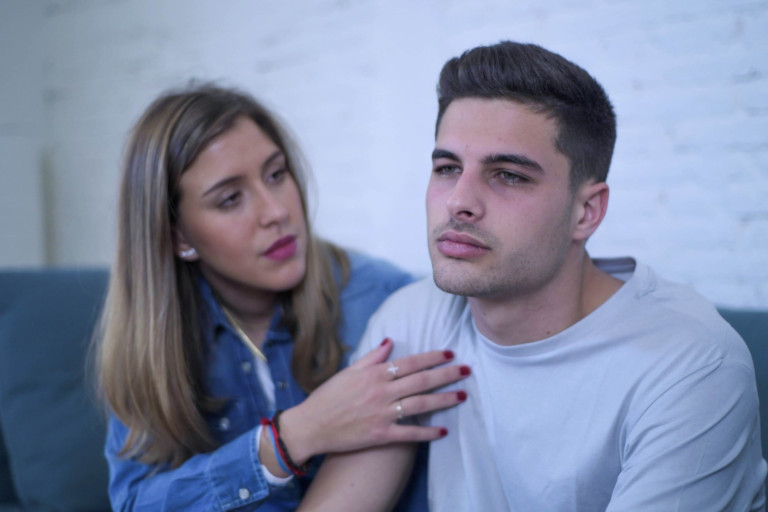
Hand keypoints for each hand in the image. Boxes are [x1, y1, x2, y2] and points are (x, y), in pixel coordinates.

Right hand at [278, 338, 468, 465]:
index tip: (451, 353)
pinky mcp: (381, 435)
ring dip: (444, 399)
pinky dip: (427, 433)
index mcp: (374, 374)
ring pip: (421, 404)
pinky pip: (410, 433)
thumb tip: (390, 341)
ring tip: (462, 395)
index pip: (411, 362)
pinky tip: (443, 431)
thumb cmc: (328, 397)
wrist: (311, 426)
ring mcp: (382, 414)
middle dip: (447, 374)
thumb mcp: (348, 371)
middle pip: (422, 381)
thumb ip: (372, 357)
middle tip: (467, 370)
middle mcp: (382, 392)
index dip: (433, 357)